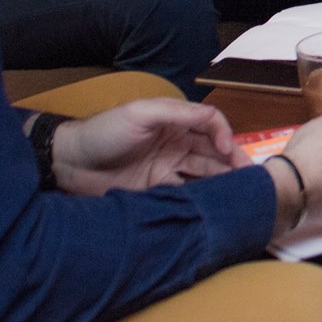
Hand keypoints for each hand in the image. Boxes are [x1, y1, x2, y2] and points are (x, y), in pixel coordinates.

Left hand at [49, 99, 242, 195]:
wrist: (68, 163)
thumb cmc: (104, 132)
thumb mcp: (141, 114)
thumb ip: (178, 113)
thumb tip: (214, 120)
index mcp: (175, 121)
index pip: (211, 124)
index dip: (225, 136)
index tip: (228, 153)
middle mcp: (176, 143)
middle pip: (213, 152)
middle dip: (233, 163)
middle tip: (252, 180)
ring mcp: (167, 168)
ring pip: (204, 174)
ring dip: (221, 182)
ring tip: (240, 196)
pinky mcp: (156, 191)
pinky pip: (185, 194)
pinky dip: (200, 199)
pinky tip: (213, 208)